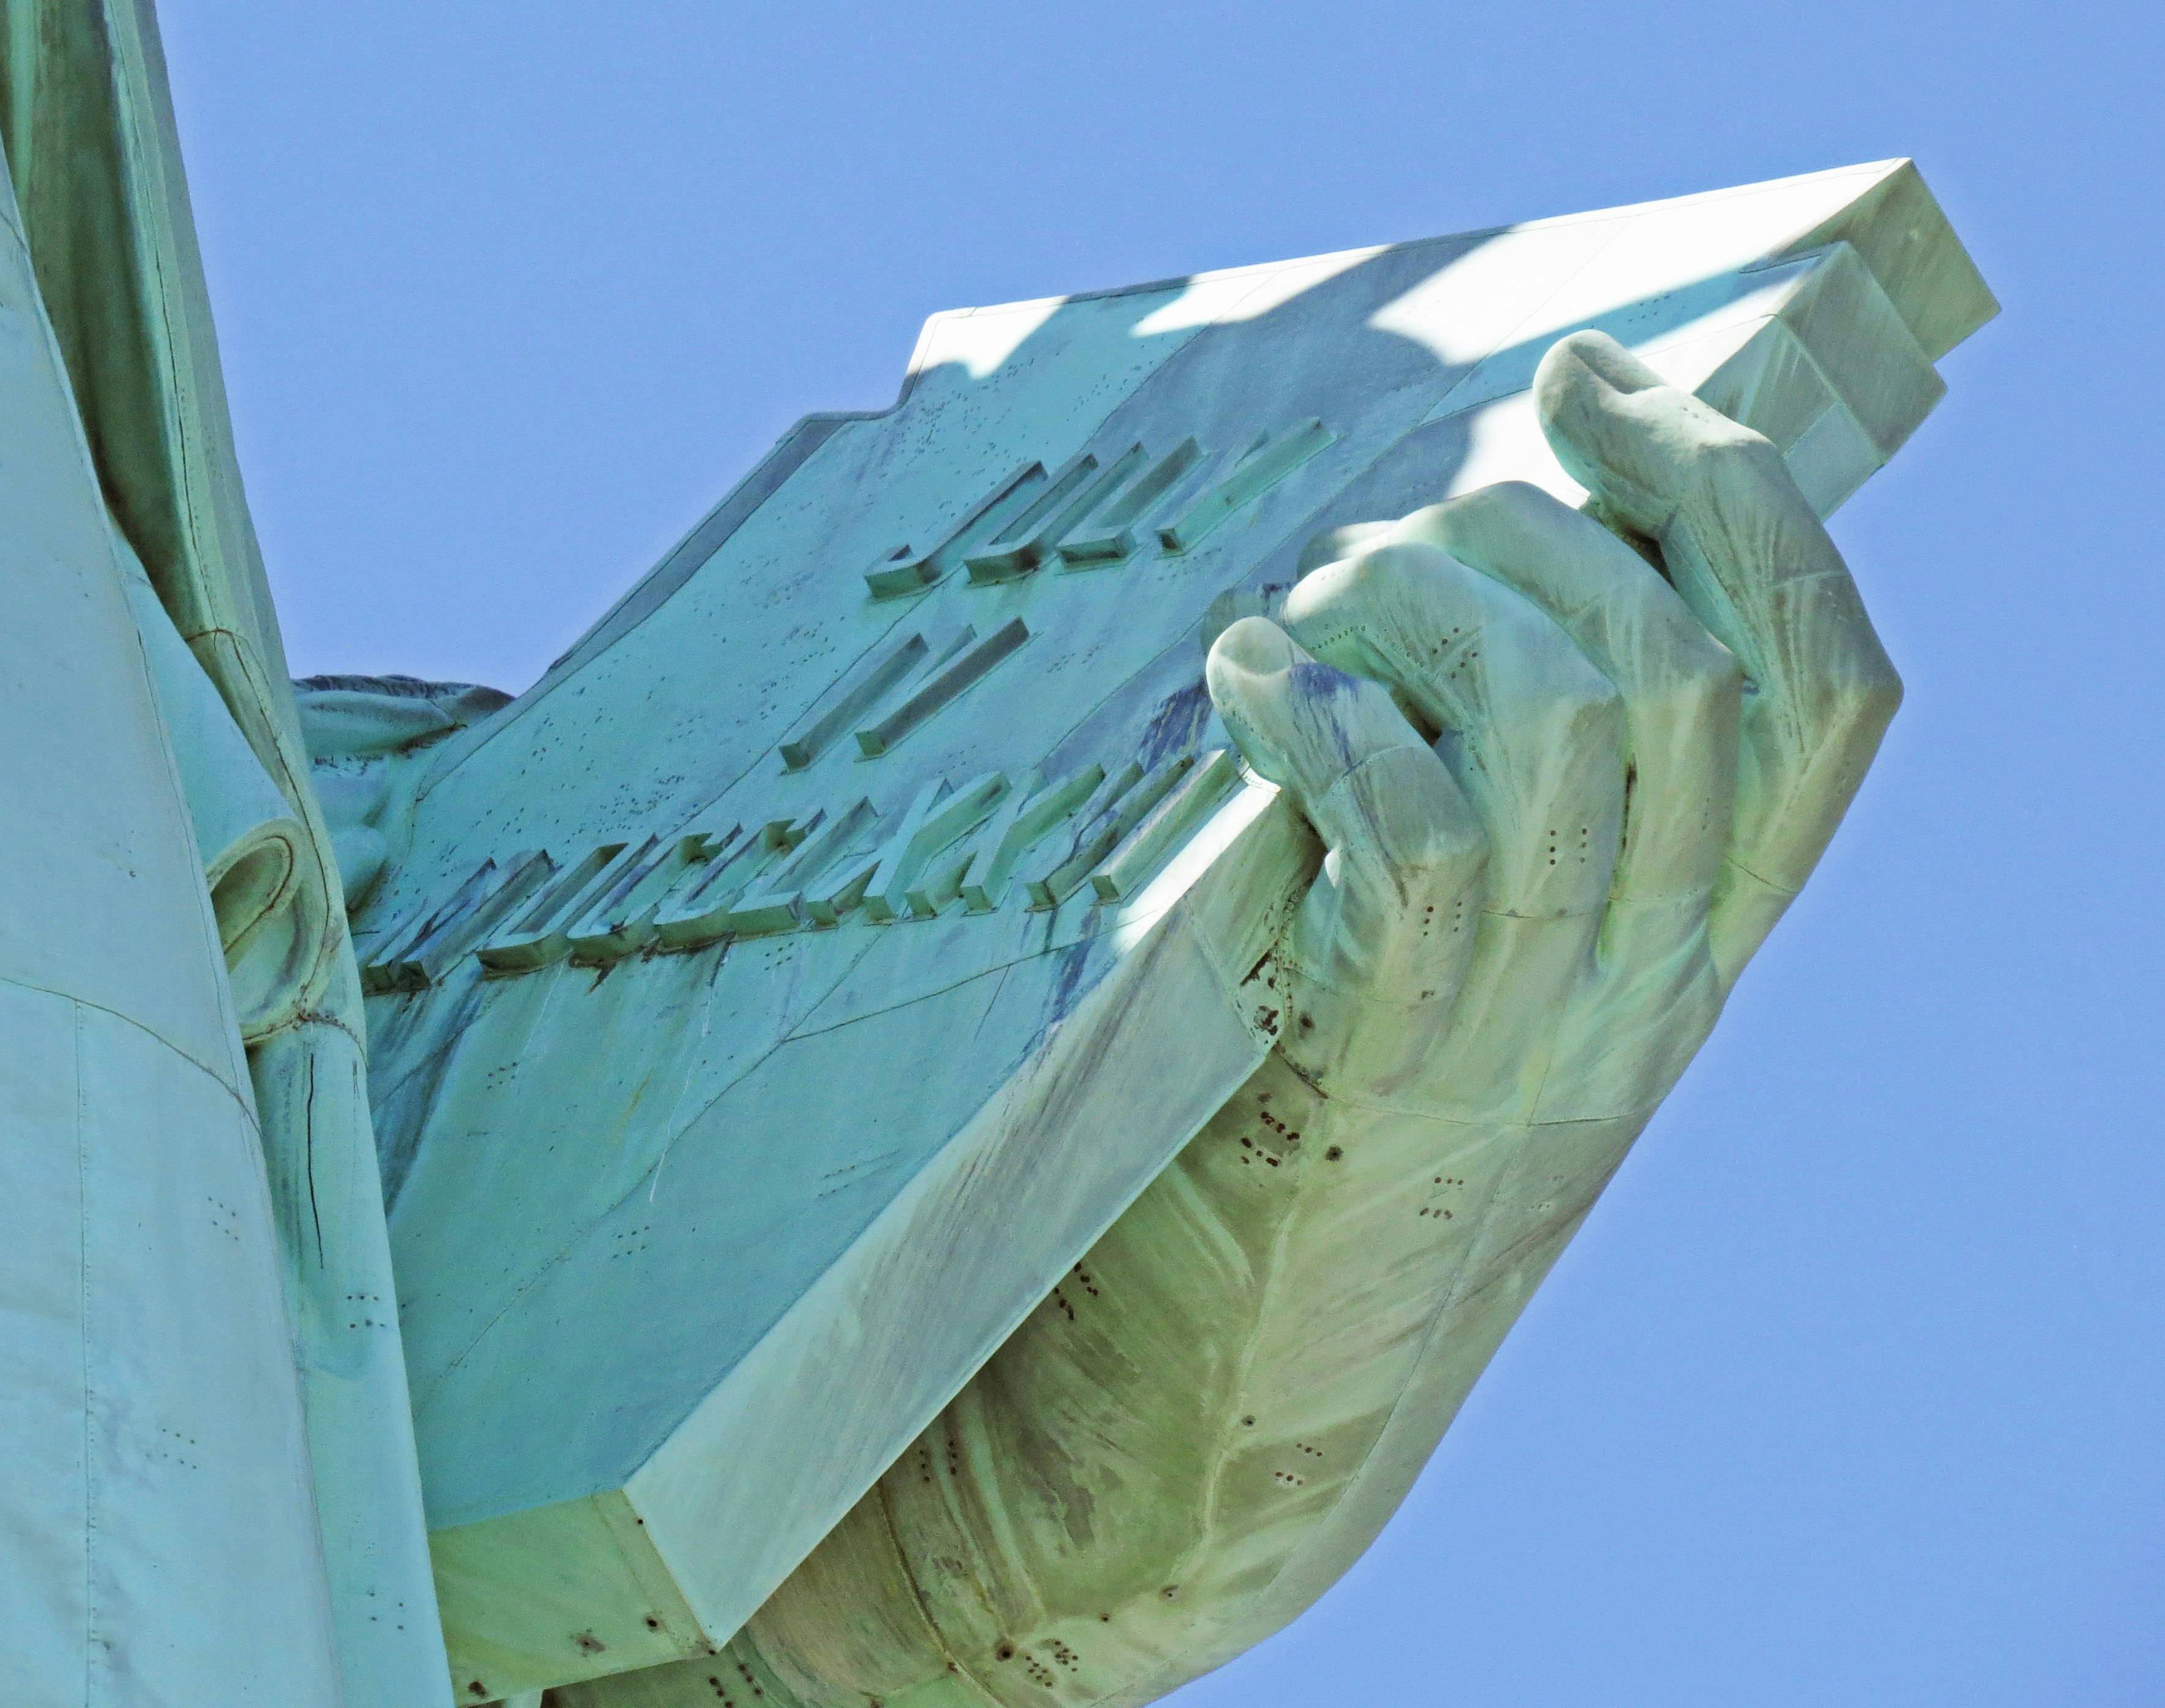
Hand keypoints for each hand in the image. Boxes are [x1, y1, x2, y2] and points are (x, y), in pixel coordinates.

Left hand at [1207, 329, 1901, 1126]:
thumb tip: (1503, 539)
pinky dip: (1331, 721)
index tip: (1595, 389)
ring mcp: (1531, 1016)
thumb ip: (1542, 772)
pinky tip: (1246, 683)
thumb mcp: (1497, 930)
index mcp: (1707, 923)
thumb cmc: (1353, 1091)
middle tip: (1388, 536)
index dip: (1734, 496)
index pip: (1829, 684)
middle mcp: (1652, 968)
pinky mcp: (1392, 1053)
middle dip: (1526, 532)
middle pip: (1680, 664)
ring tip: (1300, 618)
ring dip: (1415, 611)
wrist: (1255, 1358)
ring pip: (1562, 719)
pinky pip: (1423, 836)